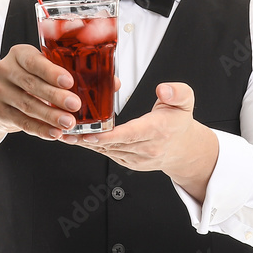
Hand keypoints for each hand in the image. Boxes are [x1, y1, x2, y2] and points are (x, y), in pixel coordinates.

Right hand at [0, 45, 121, 150]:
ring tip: (69, 123)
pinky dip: (40, 129)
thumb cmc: (34, 79)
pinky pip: (22, 122)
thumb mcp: (49, 71)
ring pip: (27, 105)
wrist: (3, 97)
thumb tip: (113, 82)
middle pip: (31, 84)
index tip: (70, 81)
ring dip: (50, 116)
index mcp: (19, 54)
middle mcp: (5, 69)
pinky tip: (55, 134)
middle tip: (75, 105)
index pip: (34, 61)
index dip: (51, 71)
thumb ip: (77, 74)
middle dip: (55, 96)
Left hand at [61, 82, 218, 200]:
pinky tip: (78, 139)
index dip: (108, 136)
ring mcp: (137, 159)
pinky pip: (108, 154)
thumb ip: (177, 92)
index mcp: (157, 131)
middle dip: (88, 139)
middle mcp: (146, 148)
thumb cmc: (179, 122)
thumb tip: (163, 90)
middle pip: (113, 144)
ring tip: (65, 134)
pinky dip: (92, 147)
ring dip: (85, 144)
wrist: (183, 149)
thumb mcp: (186, 101)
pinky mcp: (129, 163)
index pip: (130, 135)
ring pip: (107, 151)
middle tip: (66, 131)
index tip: (90, 134)